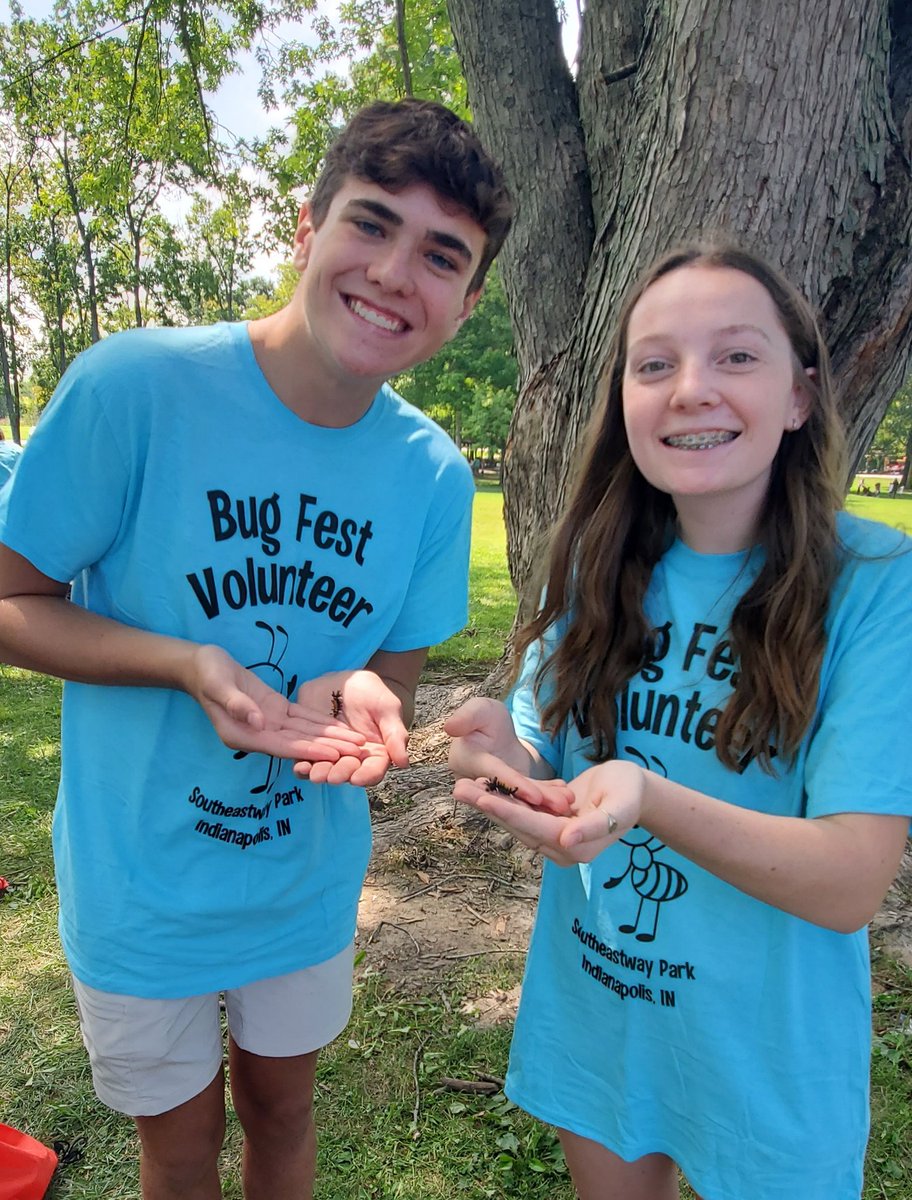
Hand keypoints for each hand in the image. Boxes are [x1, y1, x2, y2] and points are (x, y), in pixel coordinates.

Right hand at [188, 644, 365, 761]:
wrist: (201, 665)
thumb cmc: (207, 674)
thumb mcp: (218, 685)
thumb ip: (237, 704)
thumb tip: (258, 722)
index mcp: (243, 735)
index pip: (283, 746)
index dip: (309, 751)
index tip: (334, 755)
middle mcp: (259, 734)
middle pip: (300, 744)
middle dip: (329, 748)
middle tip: (359, 752)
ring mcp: (268, 723)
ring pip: (305, 733)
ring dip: (331, 738)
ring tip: (357, 743)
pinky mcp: (275, 709)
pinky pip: (302, 719)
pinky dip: (322, 723)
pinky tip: (341, 728)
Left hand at [291, 670, 408, 785]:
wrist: (348, 681)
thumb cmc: (373, 694)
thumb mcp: (388, 709)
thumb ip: (395, 735)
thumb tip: (404, 762)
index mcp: (374, 755)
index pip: (372, 771)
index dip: (366, 776)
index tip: (358, 778)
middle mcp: (352, 759)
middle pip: (346, 773)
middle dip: (339, 774)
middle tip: (332, 776)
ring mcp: (330, 753)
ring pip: (324, 768)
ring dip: (318, 773)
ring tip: (313, 773)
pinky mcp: (311, 743)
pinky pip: (305, 756)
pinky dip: (301, 762)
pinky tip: (298, 763)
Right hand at [445, 697, 570, 814]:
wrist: (493, 732)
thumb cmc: (484, 719)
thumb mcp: (479, 710)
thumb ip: (467, 716)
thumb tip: (450, 726)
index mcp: (467, 761)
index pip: (493, 775)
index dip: (513, 784)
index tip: (535, 795)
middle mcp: (478, 783)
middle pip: (510, 794)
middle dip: (536, 800)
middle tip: (561, 804)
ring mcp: (496, 792)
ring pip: (522, 800)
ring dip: (545, 802)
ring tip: (568, 801)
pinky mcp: (512, 794)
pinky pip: (530, 796)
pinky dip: (547, 796)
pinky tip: (565, 795)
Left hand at [453, 760, 643, 865]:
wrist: (636, 792)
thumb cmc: (631, 794)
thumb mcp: (620, 806)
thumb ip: (595, 826)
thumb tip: (567, 841)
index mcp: (575, 847)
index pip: (535, 828)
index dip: (509, 812)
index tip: (484, 798)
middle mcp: (559, 847)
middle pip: (517, 824)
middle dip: (488, 806)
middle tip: (458, 788)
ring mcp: (552, 836)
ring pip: (515, 818)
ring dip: (489, 801)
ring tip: (461, 785)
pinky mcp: (549, 823)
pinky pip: (521, 810)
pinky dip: (502, 797)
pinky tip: (481, 783)